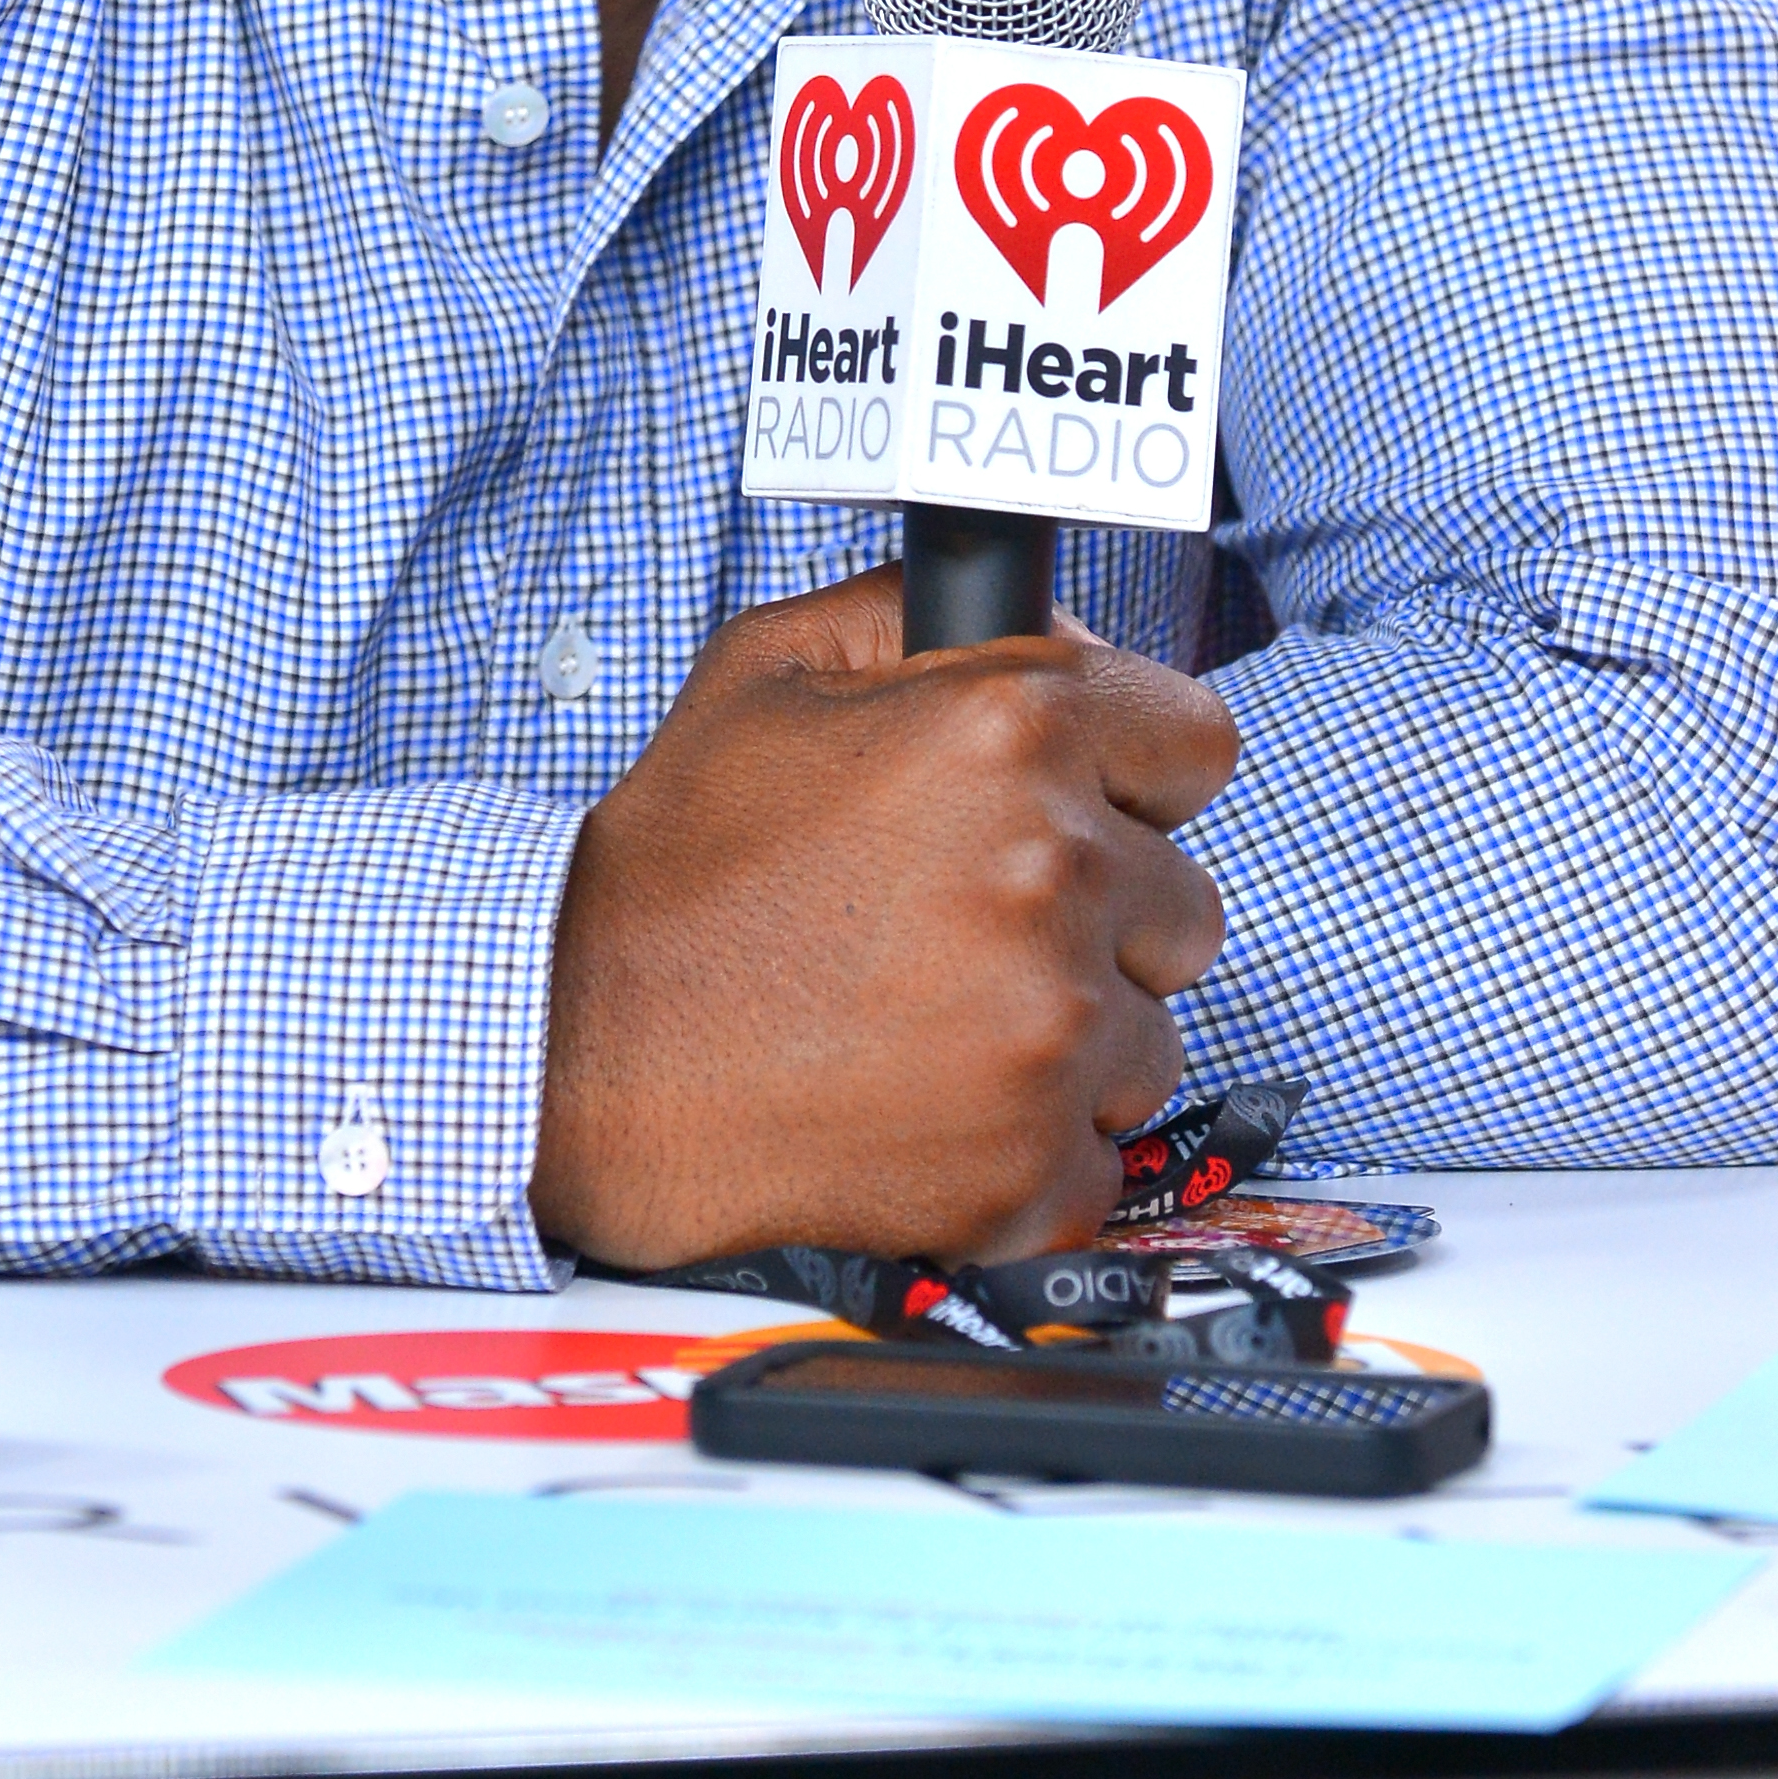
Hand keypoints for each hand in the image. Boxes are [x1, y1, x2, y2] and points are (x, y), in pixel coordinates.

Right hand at [530, 566, 1234, 1271]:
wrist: (581, 1049)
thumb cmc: (678, 864)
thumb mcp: (773, 666)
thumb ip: (924, 616)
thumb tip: (1052, 631)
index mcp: (1009, 728)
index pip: (1196, 744)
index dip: (1135, 776)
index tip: (1089, 809)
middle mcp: (1053, 870)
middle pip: (1185, 903)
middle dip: (1102, 915)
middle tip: (973, 927)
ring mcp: (1049, 1028)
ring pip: (1151, 1035)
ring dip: (1069, 1035)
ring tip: (936, 1019)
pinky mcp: (1029, 1162)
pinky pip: (1102, 1156)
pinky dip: (1030, 1147)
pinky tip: (930, 1106)